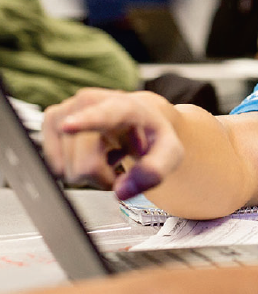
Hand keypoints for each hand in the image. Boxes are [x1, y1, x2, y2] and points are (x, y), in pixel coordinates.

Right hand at [41, 89, 183, 200]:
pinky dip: (72, 168)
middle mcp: (91, 102)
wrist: (140, 119)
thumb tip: (122, 190)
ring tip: (106, 155)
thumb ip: (155, 171)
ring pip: (65, 169)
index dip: (85, 121)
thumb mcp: (169, 152)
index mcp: (124, 106)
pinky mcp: (52, 120)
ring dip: (88, 173)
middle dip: (102, 177)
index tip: (68, 126)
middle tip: (119, 165)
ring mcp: (68, 110)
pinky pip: (54, 166)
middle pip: (84, 165)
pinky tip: (90, 153)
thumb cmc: (152, 135)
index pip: (104, 115)